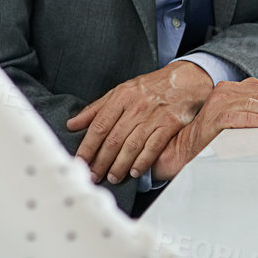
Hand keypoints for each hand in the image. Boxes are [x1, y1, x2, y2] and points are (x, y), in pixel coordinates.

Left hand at [66, 61, 214, 183]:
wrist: (185, 80)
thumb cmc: (151, 87)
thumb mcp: (121, 91)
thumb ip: (96, 109)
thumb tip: (73, 124)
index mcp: (121, 97)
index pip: (99, 125)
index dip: (88, 146)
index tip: (80, 161)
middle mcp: (136, 106)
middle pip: (114, 138)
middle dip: (101, 161)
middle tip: (94, 175)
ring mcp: (154, 116)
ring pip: (131, 145)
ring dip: (120, 165)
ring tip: (112, 177)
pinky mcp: (170, 124)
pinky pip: (153, 146)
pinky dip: (143, 161)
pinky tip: (135, 172)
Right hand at [150, 79, 257, 182]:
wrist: (183, 148)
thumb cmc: (211, 136)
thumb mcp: (236, 119)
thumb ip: (252, 107)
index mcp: (232, 89)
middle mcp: (226, 92)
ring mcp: (218, 104)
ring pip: (253, 104)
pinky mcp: (212, 119)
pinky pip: (234, 117)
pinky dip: (250, 119)